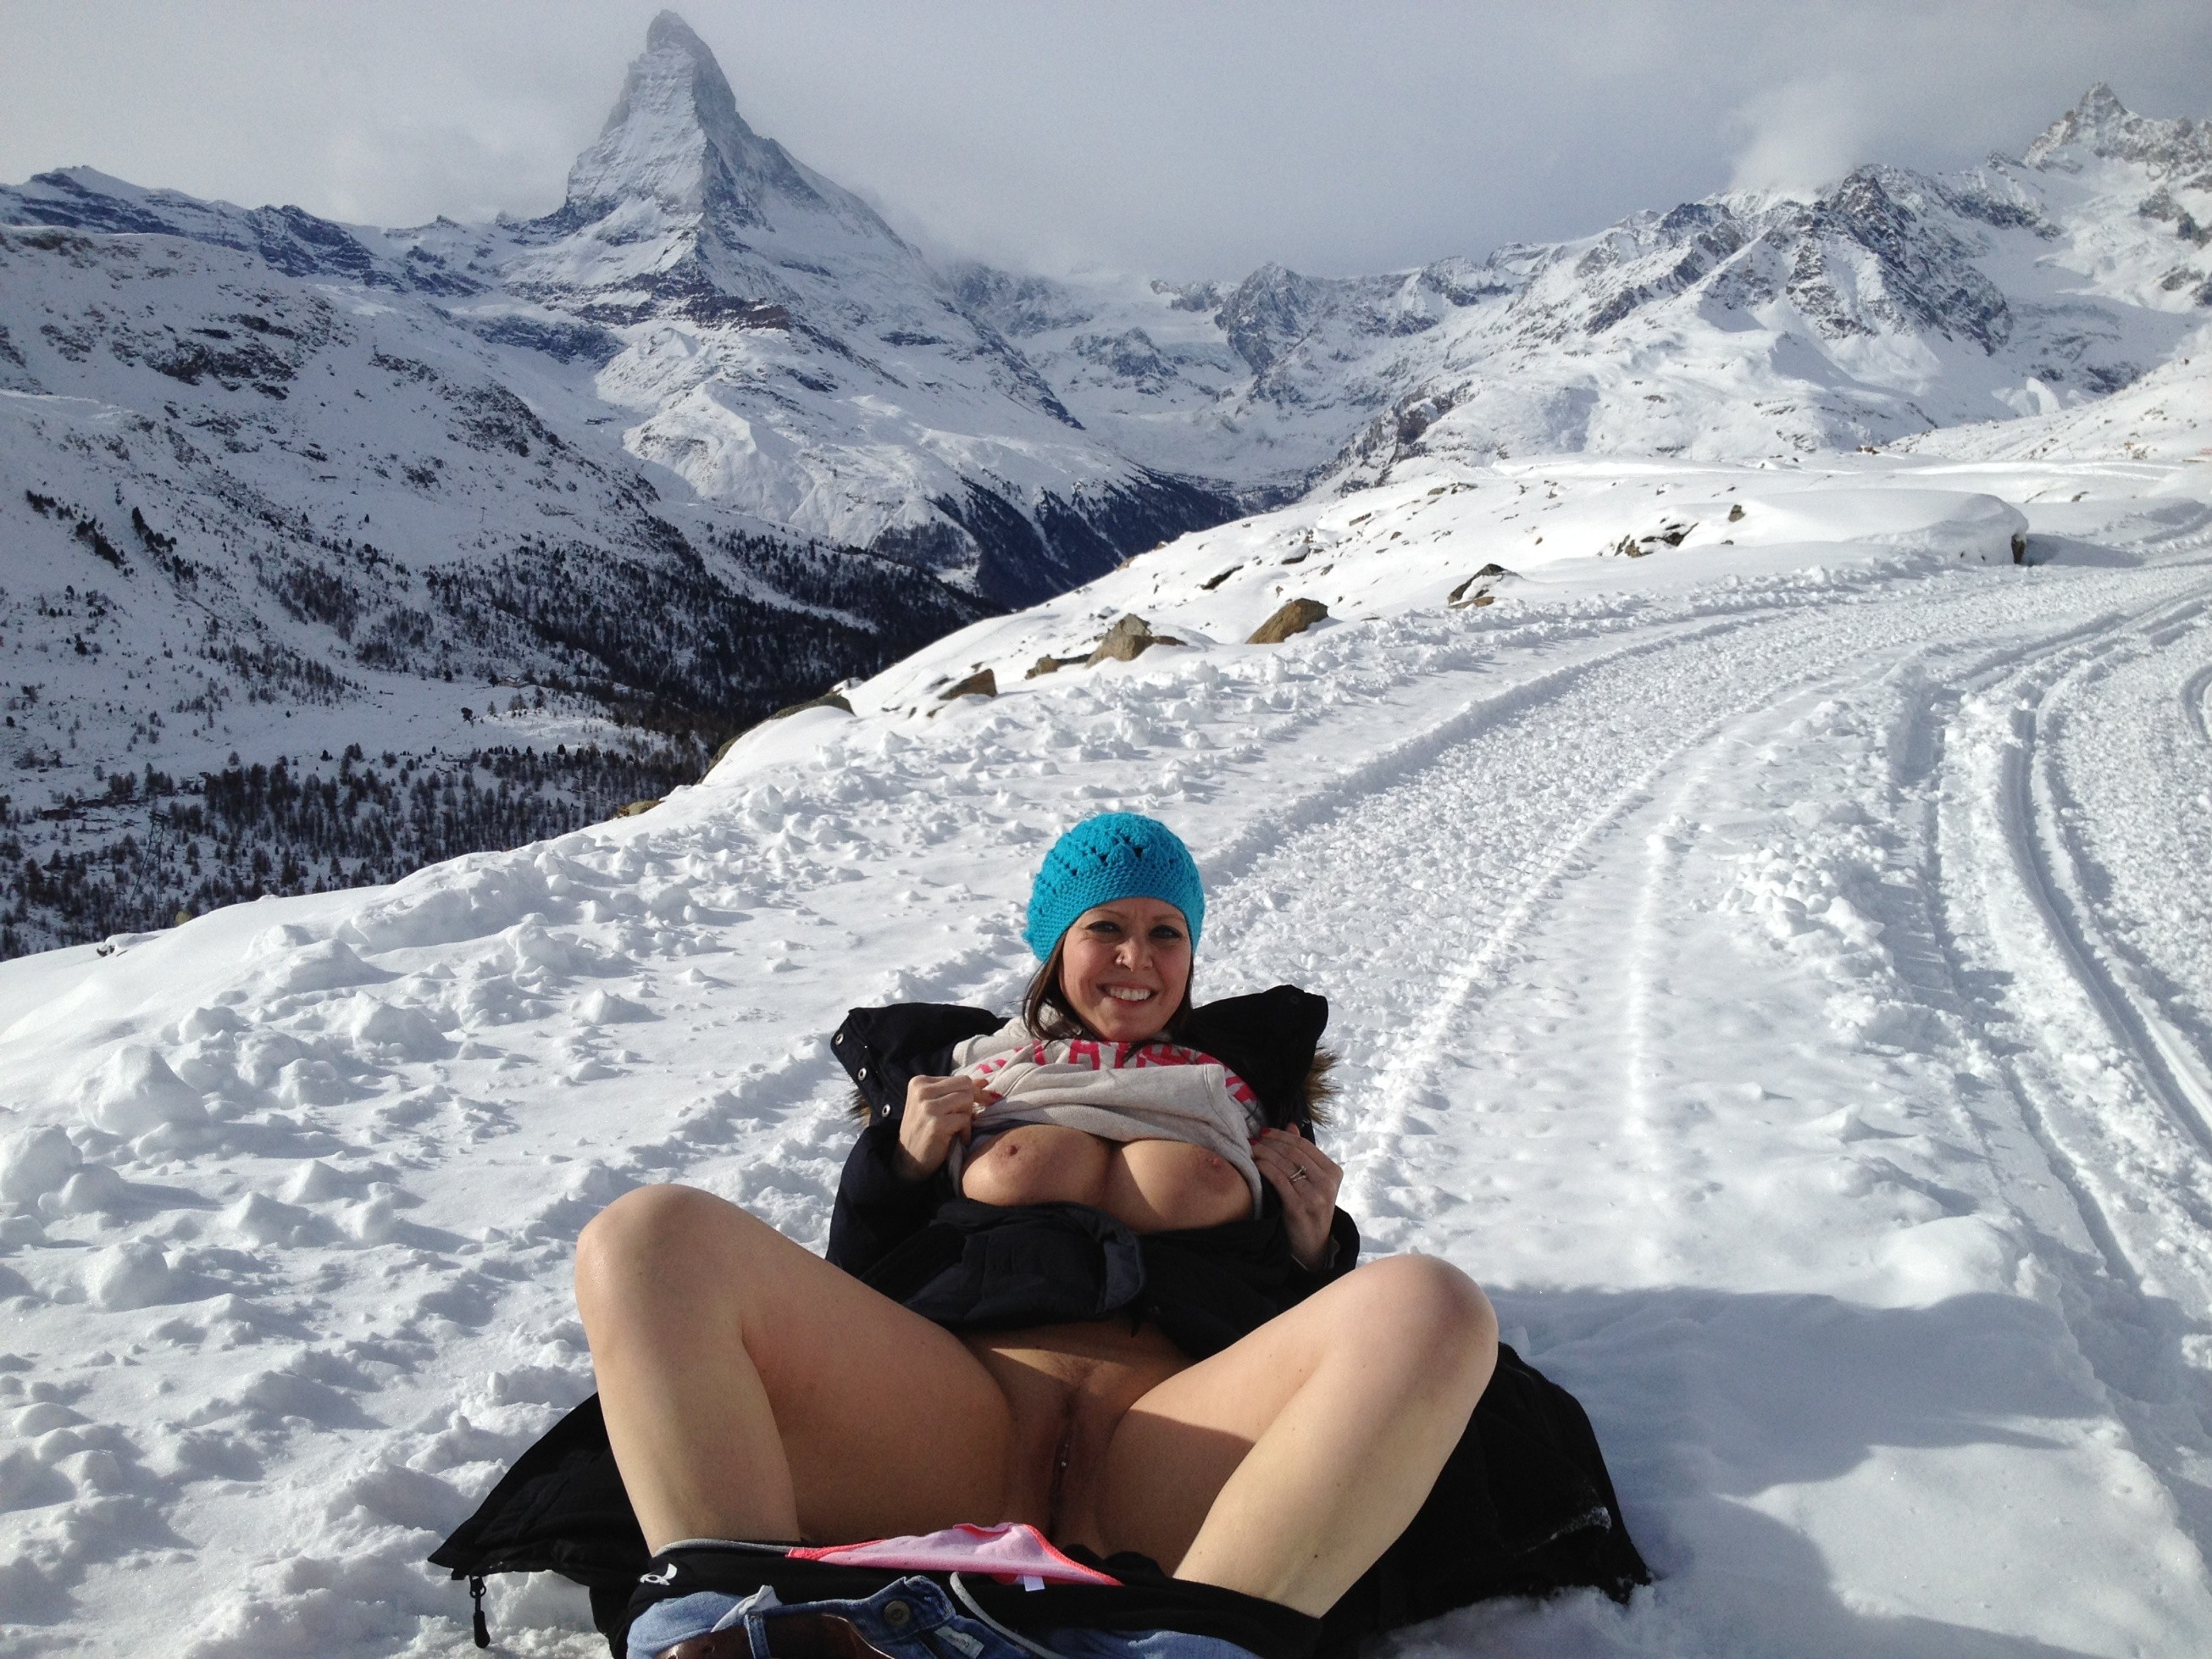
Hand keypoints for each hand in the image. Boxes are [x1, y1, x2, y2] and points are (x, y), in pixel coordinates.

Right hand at [894, 1074, 996, 1179]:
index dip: (974, 1092)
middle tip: (966, 1119)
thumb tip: (984, 1081)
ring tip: (959, 1129)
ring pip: (967, 1099)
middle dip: (972, 1103)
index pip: (960, 1079)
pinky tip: (958, 1139)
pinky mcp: (935, 1123)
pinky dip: (966, 1132)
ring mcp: (927, 1106)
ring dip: (968, 1117)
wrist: (908, 1161)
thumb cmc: (924, 1132)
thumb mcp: (936, 1106)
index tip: (981, 1103)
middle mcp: (921, 1091)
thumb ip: (956, 1092)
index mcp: (920, 1082)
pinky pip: (965, 1119)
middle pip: (965, 1085)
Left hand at [1252, 1126, 1341, 1270]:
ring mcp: (1315, 1196)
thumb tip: (1290, 1125)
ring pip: (1285, 1165)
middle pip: (1294, 1153)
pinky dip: (1265, 1168)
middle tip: (1253, 1139)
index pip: (1304, 1145)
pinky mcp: (1300, 1207)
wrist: (1312, 1245)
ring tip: (1251, 1149)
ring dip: (1265, 1153)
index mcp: (1334, 1172)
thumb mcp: (1313, 1181)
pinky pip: (1279, 1180)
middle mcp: (1327, 1183)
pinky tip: (1255, 1164)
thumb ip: (1303, 1154)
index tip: (1264, 1131)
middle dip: (1270, 1143)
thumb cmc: (1310, 1208)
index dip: (1282, 1136)